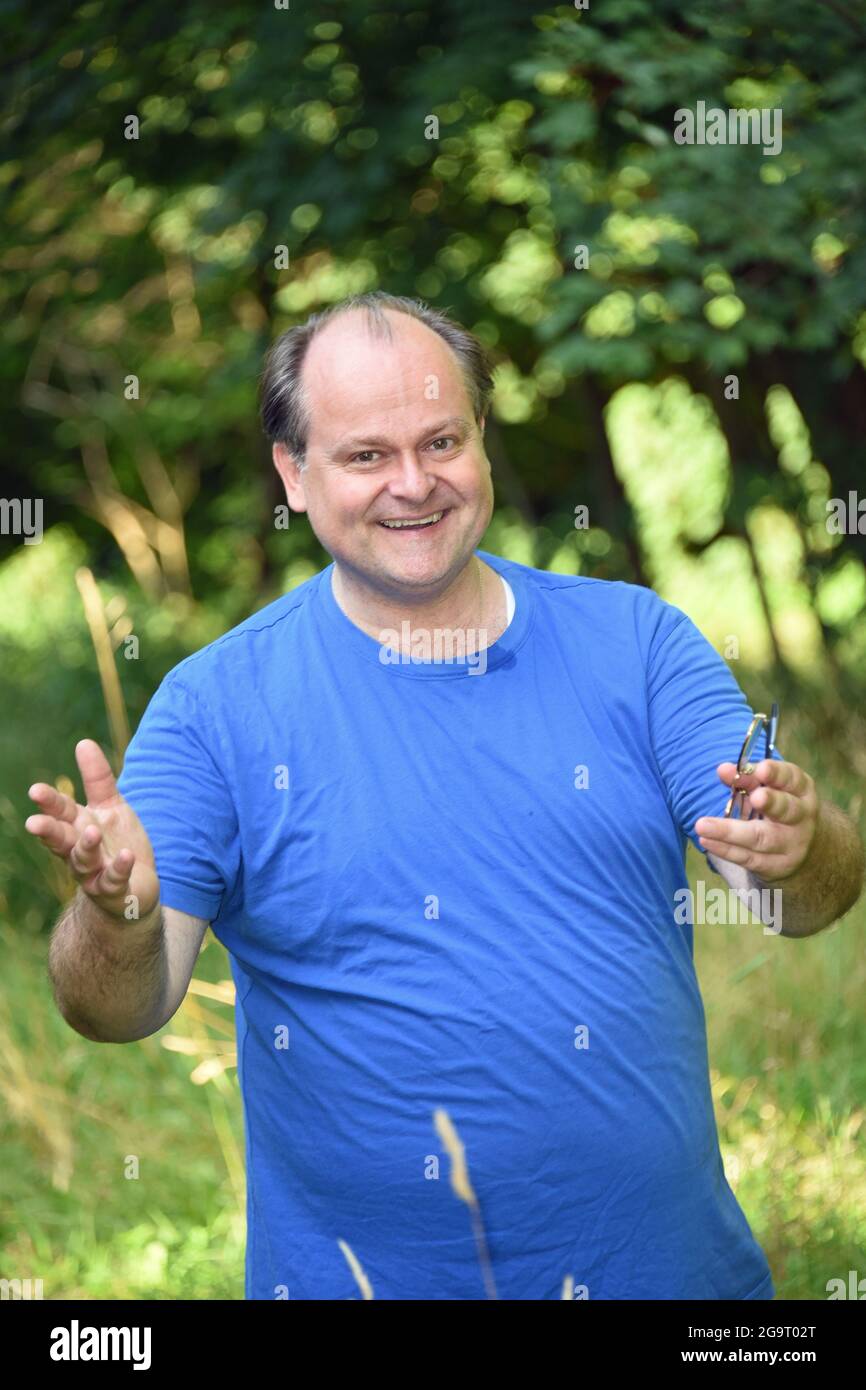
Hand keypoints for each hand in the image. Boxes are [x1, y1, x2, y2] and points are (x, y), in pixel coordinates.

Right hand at [25, 739, 158, 920]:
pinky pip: (114, 881)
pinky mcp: (114, 891)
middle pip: (61, 840)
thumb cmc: (116, 843)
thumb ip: (97, 779)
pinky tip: (126, 857)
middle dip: (49, 832)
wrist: (134, 888)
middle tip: (35, 823)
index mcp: (77, 827)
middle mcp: (79, 851)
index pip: (60, 812)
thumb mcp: (110, 807)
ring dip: (86, 848)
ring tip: (91, 832)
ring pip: (83, 862)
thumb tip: (83, 742)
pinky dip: (118, 869)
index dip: (49, 803)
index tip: (35, 790)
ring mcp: (95, 874)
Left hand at [695, 758, 819, 883]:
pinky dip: (725, 849)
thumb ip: (748, 779)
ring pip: (761, 838)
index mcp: (801, 792)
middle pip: (786, 810)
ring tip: (703, 825)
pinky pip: (748, 858)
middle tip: (756, 797)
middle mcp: (801, 818)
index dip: (777, 774)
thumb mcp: (771, 790)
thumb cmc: (780, 809)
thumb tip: (723, 770)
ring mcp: (790, 845)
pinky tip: (707, 840)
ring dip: (729, 832)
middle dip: (771, 802)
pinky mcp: (775, 866)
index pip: (791, 779)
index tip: (761, 769)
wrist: (805, 851)